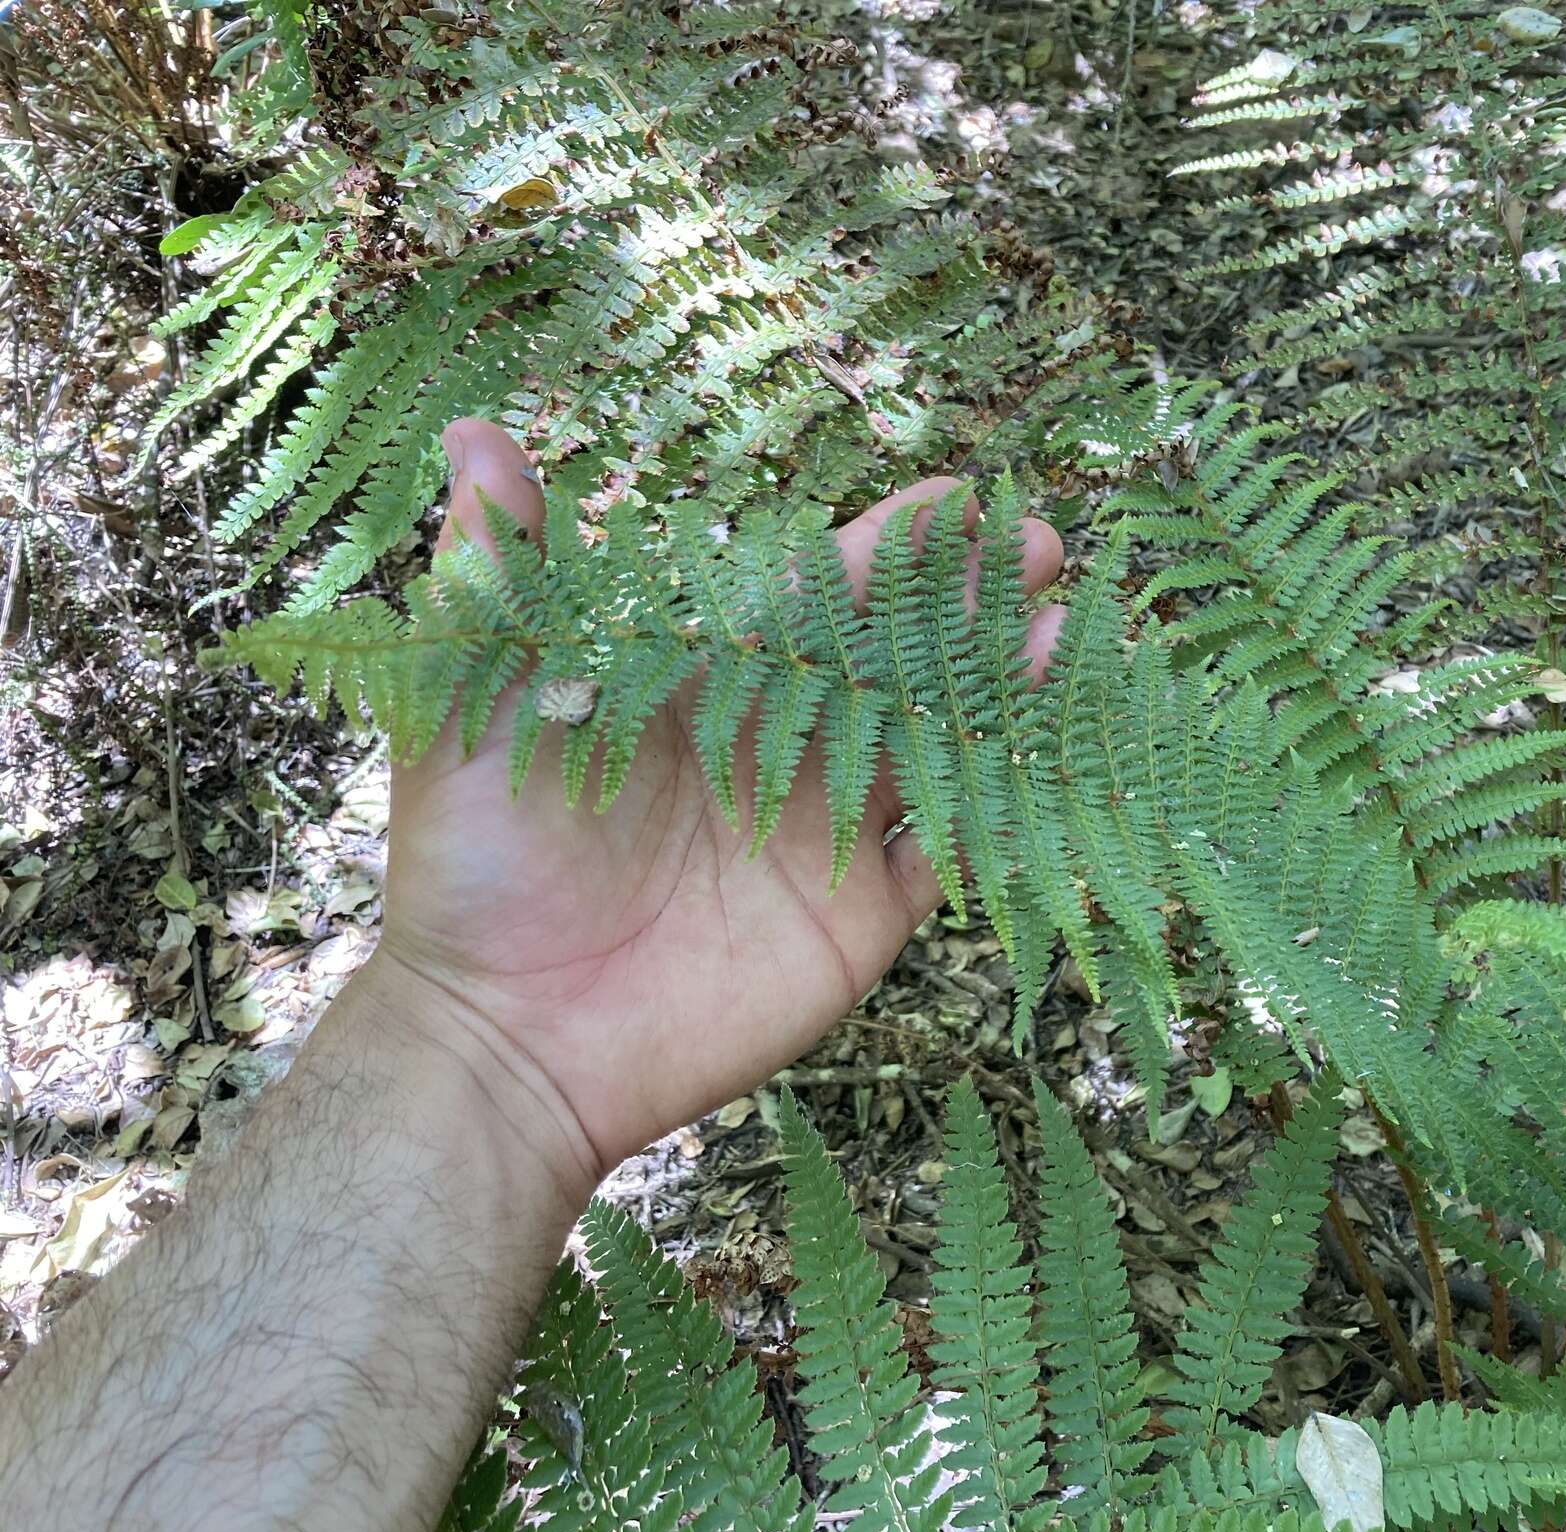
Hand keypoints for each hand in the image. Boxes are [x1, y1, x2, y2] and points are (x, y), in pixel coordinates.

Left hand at [366, 419, 1067, 1179]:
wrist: (506, 1037)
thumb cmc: (475, 864)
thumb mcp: (471, 702)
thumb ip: (496, 576)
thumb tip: (470, 432)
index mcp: (708, 688)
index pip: (817, 596)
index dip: (891, 548)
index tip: (963, 497)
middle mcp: (780, 749)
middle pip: (896, 660)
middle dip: (971, 605)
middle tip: (1048, 545)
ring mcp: (825, 834)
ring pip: (937, 744)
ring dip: (1003, 693)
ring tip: (1068, 635)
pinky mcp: (854, 918)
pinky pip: (945, 858)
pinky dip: (997, 812)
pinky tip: (1051, 760)